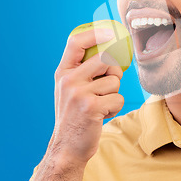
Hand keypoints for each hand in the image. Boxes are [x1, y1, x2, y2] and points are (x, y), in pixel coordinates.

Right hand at [49, 28, 124, 164]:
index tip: (111, 33)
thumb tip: (111, 51)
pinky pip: (118, 98)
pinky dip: (115, 108)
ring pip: (115, 81)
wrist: (68, 147)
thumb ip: (84, 71)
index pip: (76, 43)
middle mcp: (68, 80)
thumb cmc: (75, 115)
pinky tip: (102, 116)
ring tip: (100, 106)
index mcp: (63, 73)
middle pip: (105, 59)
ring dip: (114, 95)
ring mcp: (79, 93)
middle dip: (114, 71)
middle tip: (108, 86)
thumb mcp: (71, 90)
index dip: (95, 34)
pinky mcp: (91, 107)